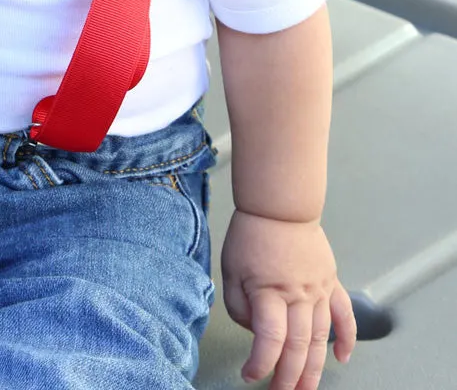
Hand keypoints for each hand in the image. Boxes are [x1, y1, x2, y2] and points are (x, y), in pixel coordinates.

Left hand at [221, 208, 356, 388]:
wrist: (278, 206)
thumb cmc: (251, 235)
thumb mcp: (231, 270)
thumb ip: (239, 306)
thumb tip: (255, 331)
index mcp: (269, 291)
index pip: (269, 339)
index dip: (260, 364)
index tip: (250, 375)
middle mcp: (298, 295)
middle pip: (298, 347)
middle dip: (288, 377)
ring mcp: (318, 290)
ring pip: (321, 339)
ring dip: (314, 369)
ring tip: (305, 389)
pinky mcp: (330, 282)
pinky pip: (345, 315)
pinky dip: (346, 339)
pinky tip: (342, 358)